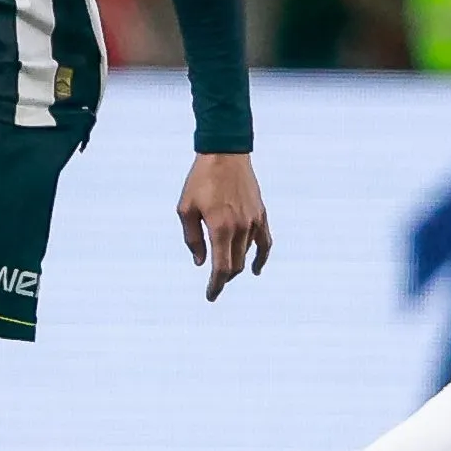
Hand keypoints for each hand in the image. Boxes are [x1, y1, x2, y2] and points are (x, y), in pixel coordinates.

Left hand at [176, 152, 271, 300]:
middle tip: (214, 283)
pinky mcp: (260, 213)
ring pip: (246, 255)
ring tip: (225, 270)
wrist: (224, 153)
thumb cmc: (200, 180)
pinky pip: (265, 242)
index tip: (210, 296)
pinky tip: (256, 268)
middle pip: (235, 265)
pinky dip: (261, 257)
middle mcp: (240, 228)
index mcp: (220, 228)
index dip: (216, 286)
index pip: (221, 269)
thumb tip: (200, 263)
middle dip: (224, 278)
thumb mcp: (185, 209)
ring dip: (236, 266)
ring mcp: (253, 221)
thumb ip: (192, 239)